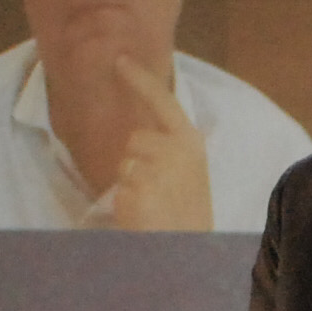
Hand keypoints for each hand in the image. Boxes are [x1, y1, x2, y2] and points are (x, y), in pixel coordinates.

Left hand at [112, 54, 211, 230]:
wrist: (189, 251)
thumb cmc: (190, 214)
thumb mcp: (191, 172)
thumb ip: (174, 149)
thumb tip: (142, 133)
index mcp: (192, 142)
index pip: (163, 102)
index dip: (139, 79)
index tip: (119, 59)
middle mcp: (177, 150)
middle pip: (136, 138)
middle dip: (137, 159)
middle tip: (158, 189)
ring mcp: (157, 169)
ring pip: (125, 162)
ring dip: (131, 182)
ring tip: (153, 203)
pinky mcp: (138, 189)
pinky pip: (119, 186)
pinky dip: (125, 202)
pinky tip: (144, 214)